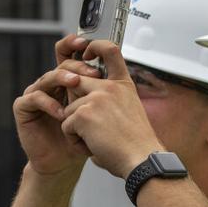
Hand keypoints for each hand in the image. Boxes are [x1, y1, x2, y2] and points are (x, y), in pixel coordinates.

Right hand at [12, 34, 101, 177]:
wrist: (66, 162)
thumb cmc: (82, 137)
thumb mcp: (97, 111)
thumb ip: (101, 89)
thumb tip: (117, 66)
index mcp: (67, 80)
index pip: (67, 54)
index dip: (74, 44)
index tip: (87, 43)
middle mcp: (51, 84)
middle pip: (60, 64)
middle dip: (77, 65)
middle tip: (91, 72)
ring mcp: (36, 94)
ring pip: (47, 78)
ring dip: (62, 79)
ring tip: (76, 84)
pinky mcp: (23, 108)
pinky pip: (34, 98)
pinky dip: (48, 103)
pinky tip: (61, 112)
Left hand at [59, 40, 160, 177]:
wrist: (142, 160)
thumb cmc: (136, 144)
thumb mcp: (129, 111)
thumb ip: (111, 99)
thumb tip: (85, 101)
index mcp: (123, 84)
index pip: (110, 49)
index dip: (95, 45)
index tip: (87, 52)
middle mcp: (110, 87)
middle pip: (76, 82)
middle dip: (75, 104)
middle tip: (90, 125)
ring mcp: (96, 98)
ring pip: (68, 109)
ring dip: (76, 128)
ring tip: (96, 141)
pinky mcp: (83, 114)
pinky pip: (65, 125)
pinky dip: (74, 140)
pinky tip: (92, 147)